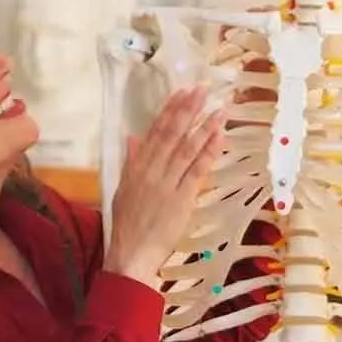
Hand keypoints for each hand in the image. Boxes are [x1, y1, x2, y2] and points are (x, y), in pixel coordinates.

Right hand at [104, 86, 225, 286]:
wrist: (130, 253)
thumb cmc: (127, 224)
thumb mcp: (122, 189)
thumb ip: (130, 162)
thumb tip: (133, 138)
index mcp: (136, 167)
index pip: (154, 131)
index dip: (169, 110)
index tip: (182, 91)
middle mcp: (151, 171)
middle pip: (172, 134)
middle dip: (189, 109)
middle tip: (203, 88)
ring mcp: (167, 184)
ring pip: (187, 148)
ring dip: (204, 126)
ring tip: (219, 108)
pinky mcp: (181, 199)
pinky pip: (197, 170)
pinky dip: (209, 152)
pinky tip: (219, 136)